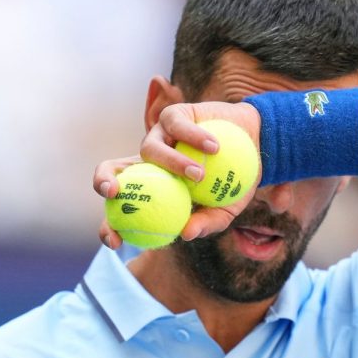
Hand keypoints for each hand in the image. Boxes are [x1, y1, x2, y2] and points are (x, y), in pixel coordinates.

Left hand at [94, 101, 260, 248]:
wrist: (255, 143)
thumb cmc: (237, 179)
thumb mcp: (227, 207)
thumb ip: (209, 222)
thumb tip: (186, 234)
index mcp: (152, 189)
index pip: (120, 210)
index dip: (108, 227)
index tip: (115, 241)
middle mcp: (148, 163)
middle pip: (110, 169)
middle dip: (103, 181)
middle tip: (114, 194)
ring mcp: (159, 137)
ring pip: (150, 148)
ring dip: (173, 163)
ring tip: (200, 174)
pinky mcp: (173, 115)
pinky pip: (177, 126)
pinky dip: (195, 137)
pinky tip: (214, 148)